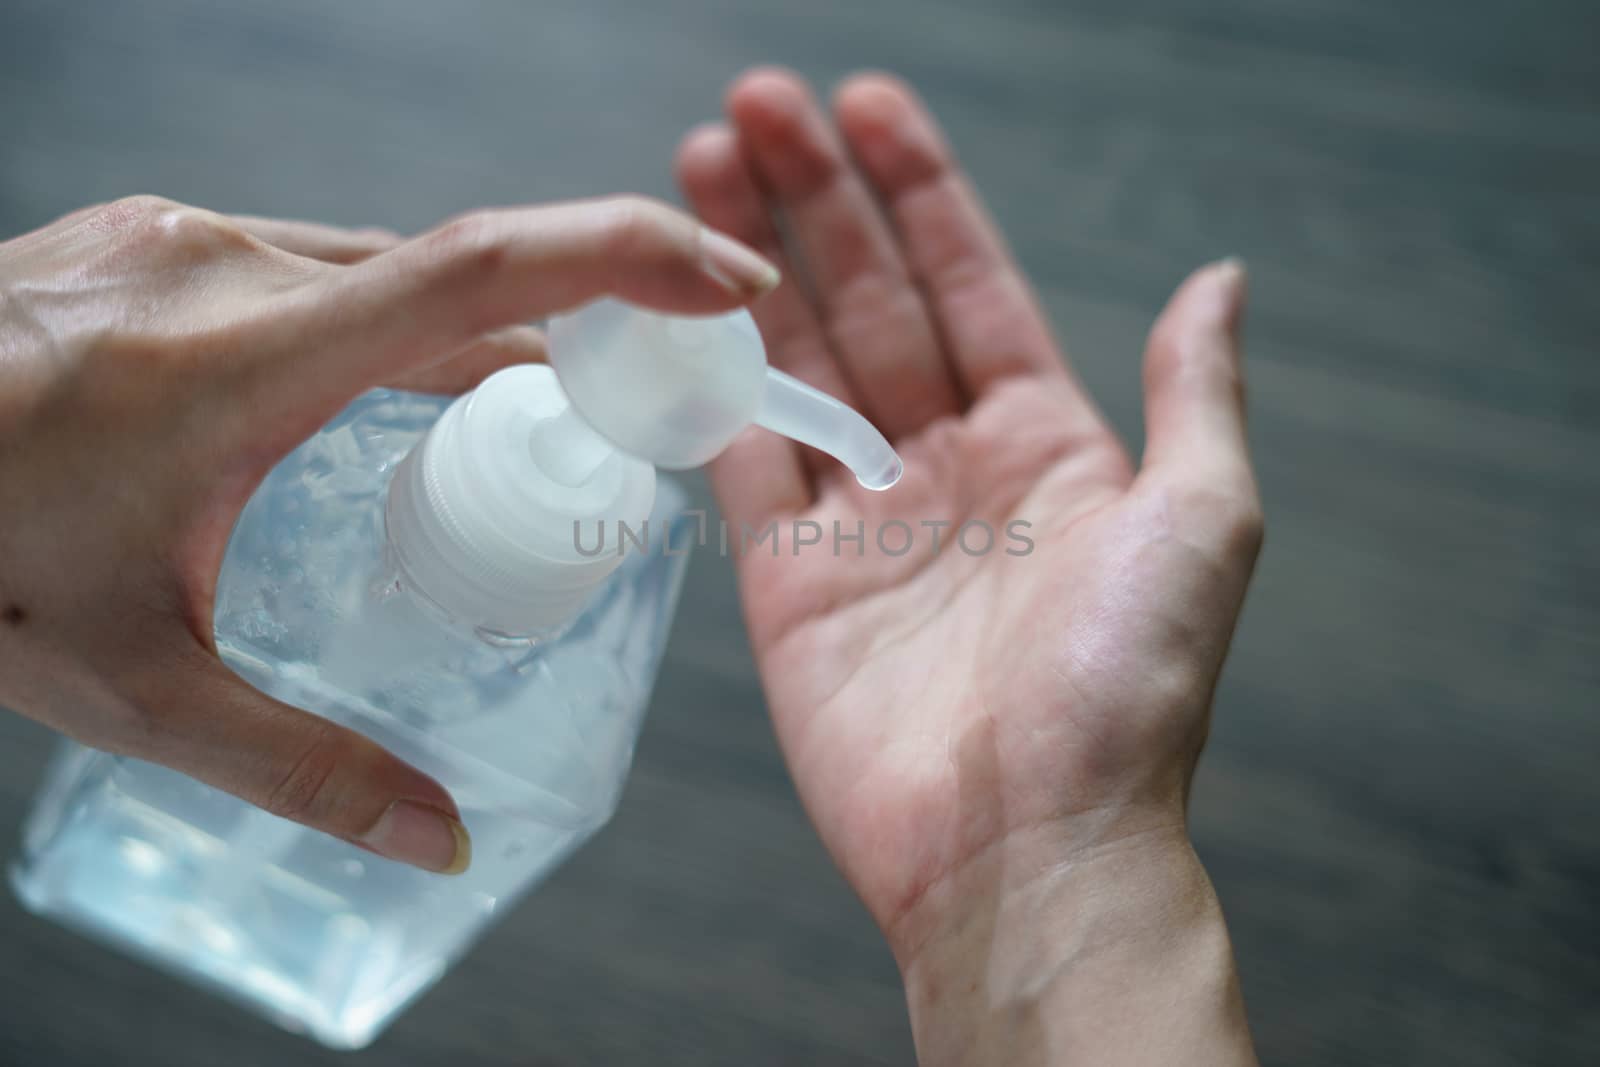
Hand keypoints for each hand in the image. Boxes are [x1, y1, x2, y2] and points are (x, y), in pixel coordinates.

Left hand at [0, 194, 776, 873]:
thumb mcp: (135, 687)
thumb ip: (302, 767)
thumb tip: (441, 835)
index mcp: (232, 362)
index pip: (474, 271)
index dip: (622, 260)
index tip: (724, 284)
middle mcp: (214, 266)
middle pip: (450, 276)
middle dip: (569, 332)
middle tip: (640, 408)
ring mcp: (175, 239)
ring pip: (382, 269)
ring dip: (469, 336)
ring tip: (511, 427)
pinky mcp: (150, 241)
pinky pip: (317, 267)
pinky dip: (388, 323)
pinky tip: (380, 400)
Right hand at [677, 70, 1261, 1063]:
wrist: (1025, 849)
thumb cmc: (1127, 691)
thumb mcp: (1200, 521)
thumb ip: (1192, 391)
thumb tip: (1220, 277)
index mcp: (1046, 444)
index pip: (970, 285)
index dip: (920, 192)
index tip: (868, 104)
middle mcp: (949, 468)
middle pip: (869, 302)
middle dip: (814, 201)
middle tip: (753, 103)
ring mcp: (862, 519)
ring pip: (793, 361)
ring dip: (747, 267)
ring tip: (695, 167)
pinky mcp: (788, 578)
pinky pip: (736, 458)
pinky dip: (700, 383)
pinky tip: (668, 305)